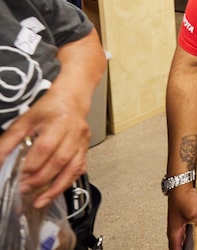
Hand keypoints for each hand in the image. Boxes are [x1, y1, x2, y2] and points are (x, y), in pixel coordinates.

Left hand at [0, 87, 90, 207]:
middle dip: (40, 179)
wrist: (72, 99)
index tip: (17, 176)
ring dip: (55, 187)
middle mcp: (74, 133)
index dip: (30, 165)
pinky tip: (54, 192)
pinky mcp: (85, 149)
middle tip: (23, 189)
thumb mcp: (24, 121)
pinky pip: (79, 170)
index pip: (44, 148)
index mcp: (58, 122)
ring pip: (72, 168)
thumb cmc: (48, 109)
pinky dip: (67, 184)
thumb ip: (8, 142)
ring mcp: (82, 142)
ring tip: (39, 200)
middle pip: (59, 161)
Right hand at [167, 186, 196, 248]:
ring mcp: (181, 221)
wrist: (181, 182)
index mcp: (174, 232)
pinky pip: (192, 226)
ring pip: (186, 235)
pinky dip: (196, 227)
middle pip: (181, 244)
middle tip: (196, 247)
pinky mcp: (186, 215)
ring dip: (192, 238)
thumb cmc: (181, 196)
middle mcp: (176, 228)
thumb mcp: (193, 212)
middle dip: (188, 246)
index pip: (176, 249)